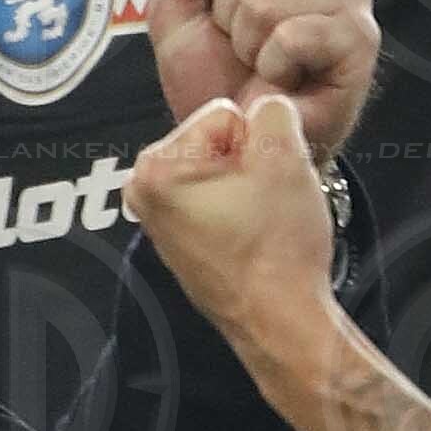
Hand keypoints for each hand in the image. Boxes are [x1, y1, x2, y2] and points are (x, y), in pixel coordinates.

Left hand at [124, 89, 347, 406]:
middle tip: (265, 202)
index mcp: (156, 168)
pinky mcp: (181, 243)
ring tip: (261, 221)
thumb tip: (267, 108)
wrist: (282, 322)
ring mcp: (159, 222)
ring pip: (221, 171)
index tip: (265, 182)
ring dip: (248, 186)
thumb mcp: (285, 157)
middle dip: (249, 163)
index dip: (257, 143)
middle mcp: (144, 194)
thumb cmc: (277, 250)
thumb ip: (274, 110)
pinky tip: (254, 238)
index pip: (225, 114)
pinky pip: (218, 203)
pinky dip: (240, 211)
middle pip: (217, 142)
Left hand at [145, 0, 378, 156]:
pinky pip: (292, 36)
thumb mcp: (174, 10)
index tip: (221, 12)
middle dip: (228, 13)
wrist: (238, 145)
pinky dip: (273, 67)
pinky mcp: (359, 38)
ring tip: (265, 64)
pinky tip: (287, 80)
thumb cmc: (215, 80)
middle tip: (246, 47)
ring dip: (249, 44)